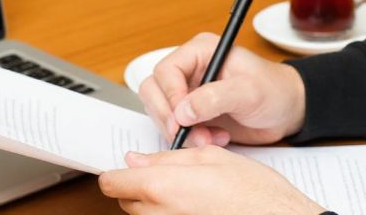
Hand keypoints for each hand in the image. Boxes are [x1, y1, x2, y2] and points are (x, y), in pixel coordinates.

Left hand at [98, 145, 321, 214]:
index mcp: (162, 187)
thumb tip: (136, 160)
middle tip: (166, 172)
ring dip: (154, 200)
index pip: (112, 182)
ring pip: (144, 213)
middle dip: (137, 184)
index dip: (117, 171)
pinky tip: (195, 204)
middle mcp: (160, 214)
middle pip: (126, 199)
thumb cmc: (253, 192)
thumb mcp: (209, 157)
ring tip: (187, 188)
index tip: (128, 166)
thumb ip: (167, 158)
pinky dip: (171, 212)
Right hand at [138, 32, 305, 147]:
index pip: (166, 70)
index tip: (182, 119)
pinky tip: (213, 139)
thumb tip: (182, 112)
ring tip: (209, 138)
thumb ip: (215, 98)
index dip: (170, 95)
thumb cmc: (274, 90)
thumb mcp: (249, 92)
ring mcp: (189, 92)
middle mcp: (190, 69)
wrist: (286, 111)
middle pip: (154, 91)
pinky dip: (188, 138)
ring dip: (180, 131)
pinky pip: (174, 127)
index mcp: (201, 52)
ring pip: (161, 112)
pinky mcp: (192, 113)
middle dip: (169, 117)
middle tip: (188, 134)